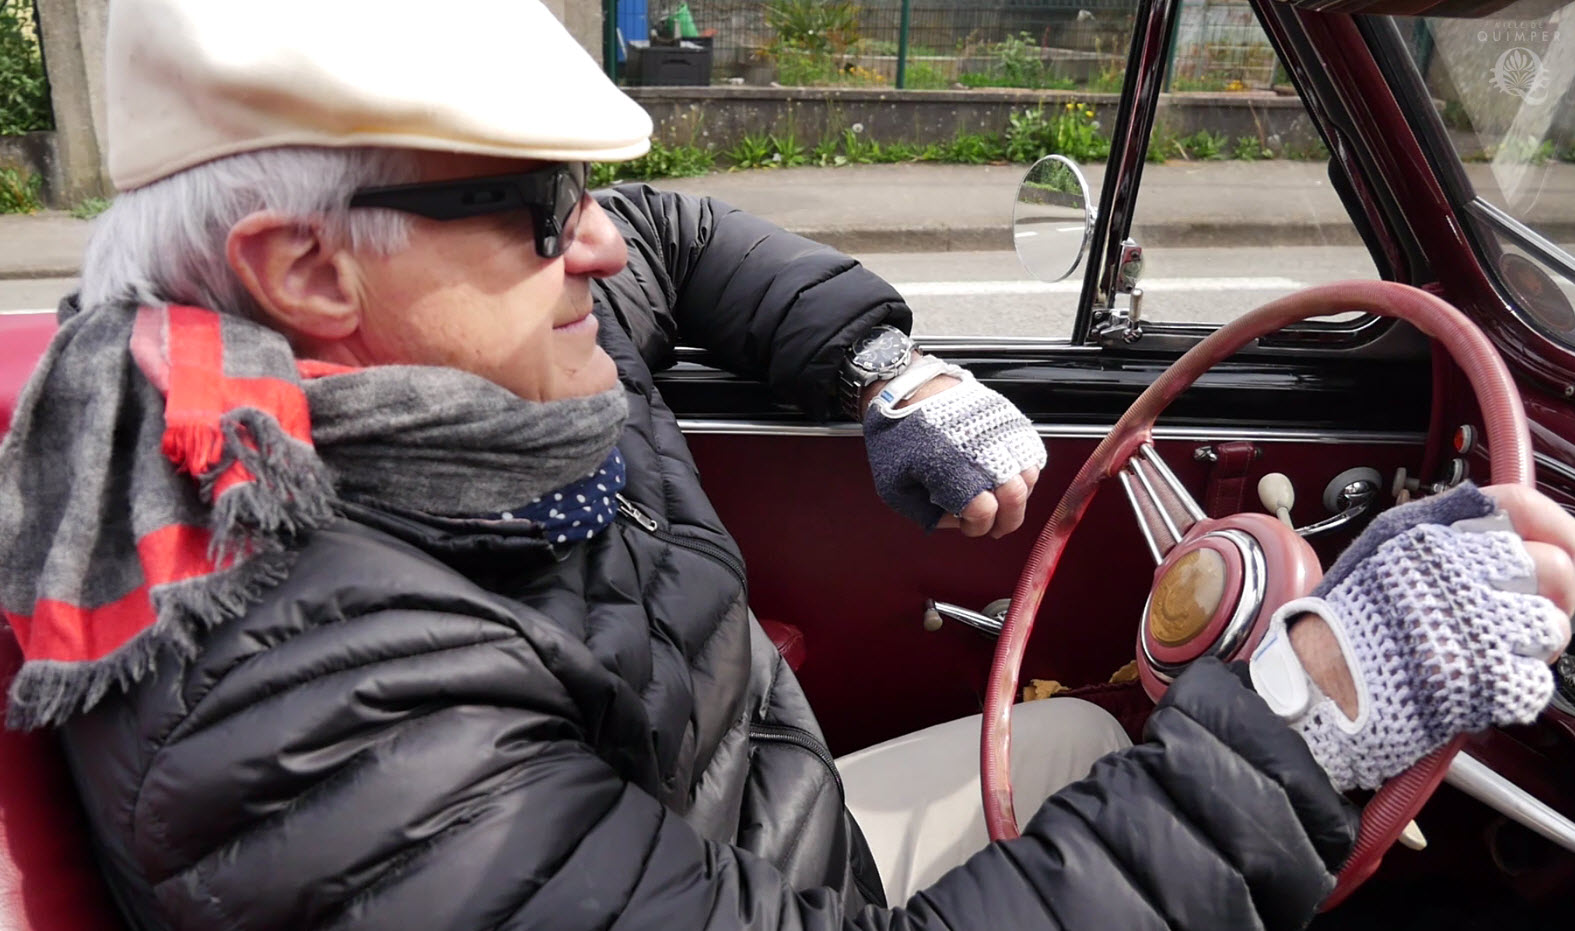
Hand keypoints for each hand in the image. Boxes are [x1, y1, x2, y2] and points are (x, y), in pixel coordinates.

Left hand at [860, 360, 1045, 534]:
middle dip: (1008, 520)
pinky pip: (1031, 450)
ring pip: (1029, 474)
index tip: (969, 526)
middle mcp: (978, 448)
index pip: (983, 510)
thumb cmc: (896, 433)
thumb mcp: (893, 485)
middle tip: (997, 527)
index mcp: (948, 467)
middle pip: (1015, 495)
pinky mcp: (1006, 417)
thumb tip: (955, 523)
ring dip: (1019, 496)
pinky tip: (1009, 478)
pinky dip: (1026, 469)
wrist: (905, 385)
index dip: (978, 526)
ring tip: (1002, 502)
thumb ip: (925, 513)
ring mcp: (996, 430)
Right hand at [1257, 483, 1574, 790]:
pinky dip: (1514, 686)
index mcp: (1429, 537)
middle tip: (1515, 609)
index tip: (1556, 542)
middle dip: (1541, 592)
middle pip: (1551, 567)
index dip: (1550, 525)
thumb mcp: (1381, 549)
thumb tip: (1502, 526)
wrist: (1314, 687)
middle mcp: (1456, 575)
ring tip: (1490, 648)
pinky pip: (1535, 680)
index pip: (1518, 509)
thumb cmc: (1342, 625)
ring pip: (1552, 625)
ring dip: (1528, 641)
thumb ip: (1442, 530)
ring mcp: (1474, 629)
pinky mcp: (1485, 681)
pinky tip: (1480, 681)